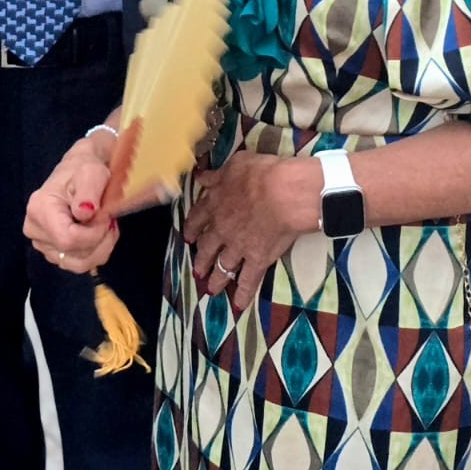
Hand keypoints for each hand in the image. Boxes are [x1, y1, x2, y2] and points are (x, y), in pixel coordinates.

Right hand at [24, 140, 119, 274]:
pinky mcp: (53, 253)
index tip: (106, 217)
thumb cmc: (84, 170)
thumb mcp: (92, 172)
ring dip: (101, 248)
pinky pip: (79, 265)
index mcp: (39, 209)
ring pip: (79, 264)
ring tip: (106, 226)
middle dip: (100, 240)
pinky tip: (99, 234)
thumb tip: (84, 213)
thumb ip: (89, 191)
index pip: (68, 239)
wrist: (79, 173)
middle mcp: (34, 230)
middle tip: (109, 218)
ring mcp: (42, 244)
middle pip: (74, 254)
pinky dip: (96, 252)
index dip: (94, 234)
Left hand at [184, 152, 317, 312]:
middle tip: (196, 269)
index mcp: (215, 203)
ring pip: (222, 267)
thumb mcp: (235, 164)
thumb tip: (201, 177)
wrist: (282, 193)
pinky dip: (242, 294)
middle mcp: (222, 229)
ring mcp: (238, 247)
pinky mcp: (257, 260)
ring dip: (215, 279)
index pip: (198, 217)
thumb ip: (217, 174)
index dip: (192, 228)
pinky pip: (248, 281)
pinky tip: (238, 306)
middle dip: (201, 259)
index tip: (188, 237)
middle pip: (207, 247)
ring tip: (210, 289)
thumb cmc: (261, 173)